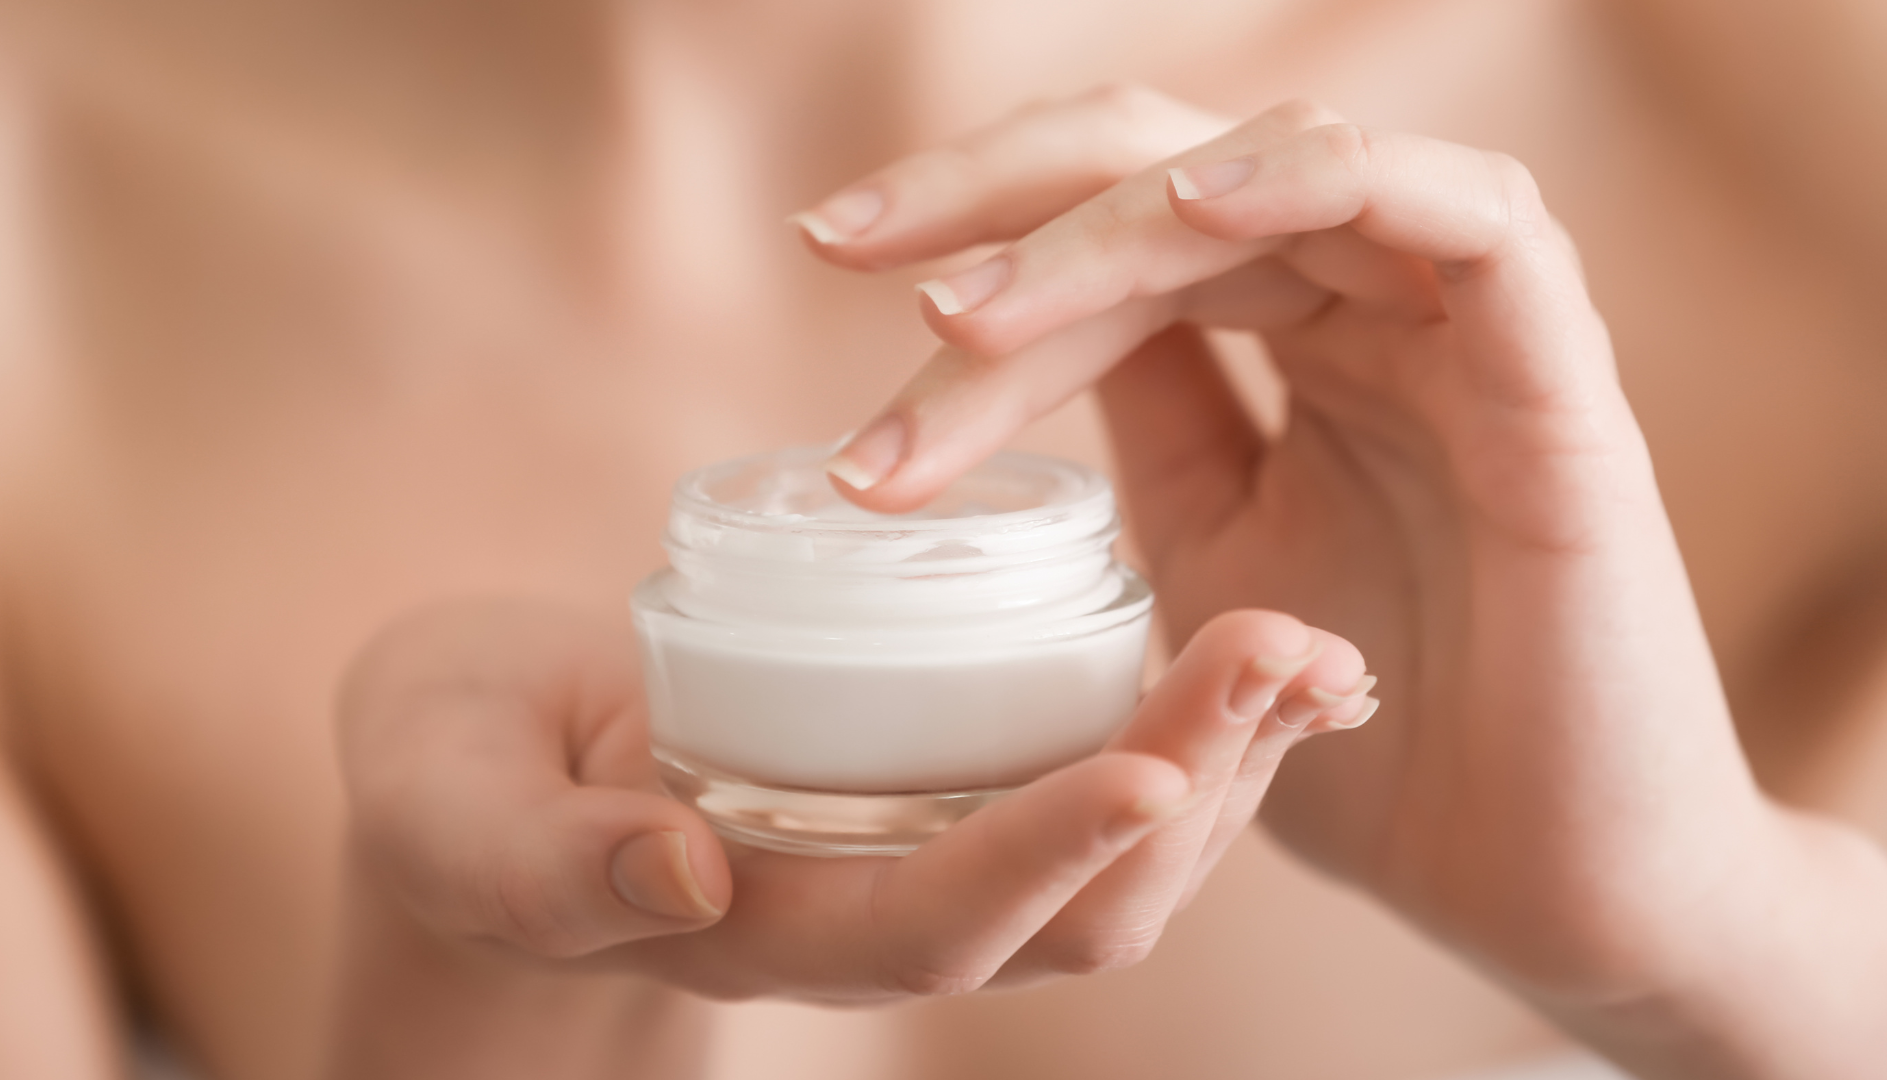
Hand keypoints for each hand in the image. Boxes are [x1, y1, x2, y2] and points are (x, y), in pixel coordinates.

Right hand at [337, 596, 1368, 1004]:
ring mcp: (922, 858)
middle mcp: (872, 918)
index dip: (1039, 859)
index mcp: (761, 931)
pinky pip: (1098, 788)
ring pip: (1117, 871)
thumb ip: (544, 857)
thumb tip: (681, 872)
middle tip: (1294, 658)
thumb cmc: (461, 779)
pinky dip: (1195, 732)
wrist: (496, 764)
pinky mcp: (946, 789)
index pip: (930, 925)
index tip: (1154, 769)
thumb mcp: (456, 812)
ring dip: (1227, 767)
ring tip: (1318, 653)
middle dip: (1190, 798)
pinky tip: (1262, 655)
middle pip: (1072, 918)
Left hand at [792, 85, 1814, 1022]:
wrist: (1530, 884)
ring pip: (1289, 170)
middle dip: (999, 190)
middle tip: (841, 239)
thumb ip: (1148, 436)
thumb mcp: (1205, 570)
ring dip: (1112, 220)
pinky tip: (1184, 219)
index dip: (977, 221)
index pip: (1124, 230)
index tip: (825, 252)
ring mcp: (1469, 332)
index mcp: (1301, 341)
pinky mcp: (1559, 381)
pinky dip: (1320, 188)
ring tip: (961, 310)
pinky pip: (1469, 216)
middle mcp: (1378, 309)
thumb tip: (1007, 336)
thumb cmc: (1368, 739)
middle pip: (1181, 165)